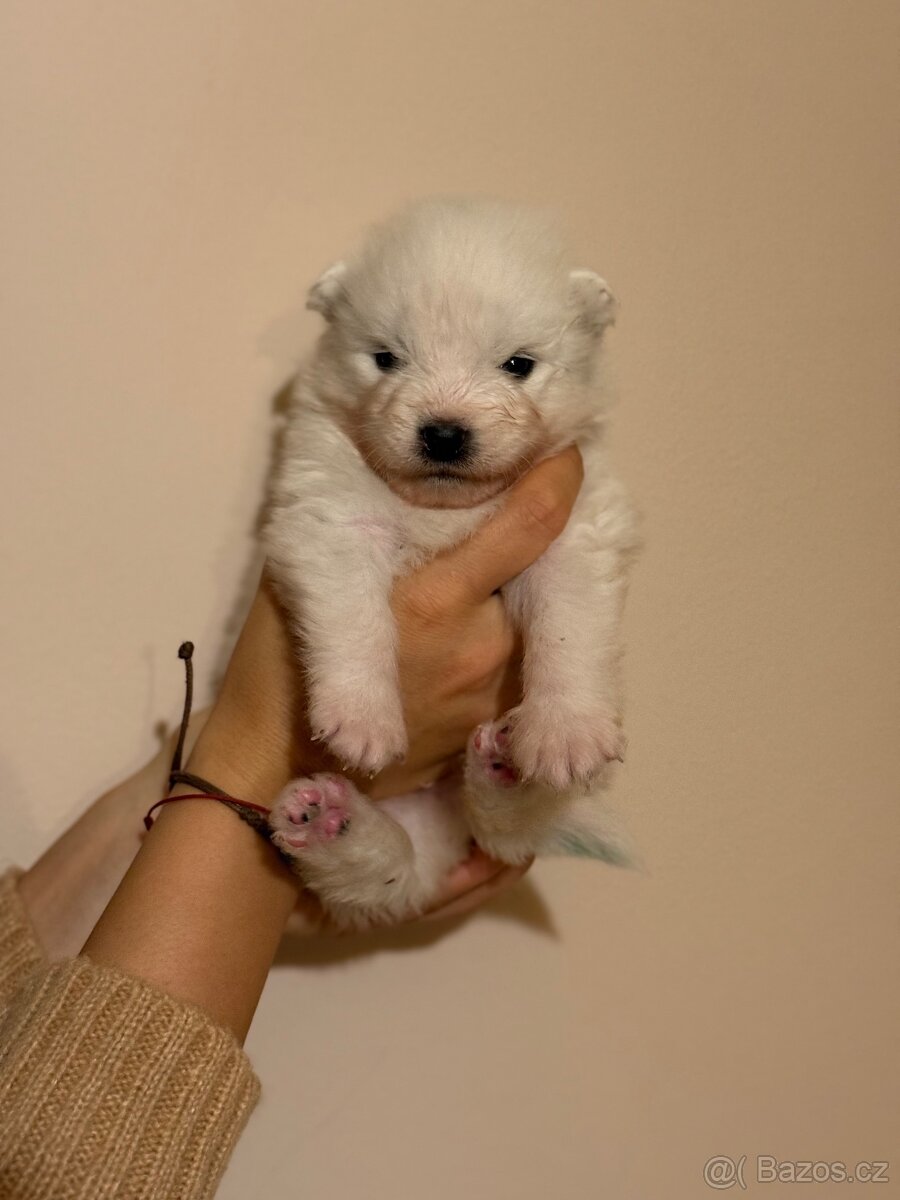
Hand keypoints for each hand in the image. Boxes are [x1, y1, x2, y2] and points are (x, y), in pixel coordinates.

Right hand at [187, 446, 583, 922]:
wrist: (273, 771)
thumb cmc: (279, 663)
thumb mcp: (318, 575)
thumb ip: (384, 531)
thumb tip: (429, 476)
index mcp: (435, 597)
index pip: (530, 523)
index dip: (559, 480)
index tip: (565, 453)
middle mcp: (482, 645)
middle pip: (536, 574)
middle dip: (517, 555)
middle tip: (483, 536)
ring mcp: (490, 694)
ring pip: (524, 624)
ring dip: (505, 606)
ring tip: (454, 604)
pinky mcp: (486, 731)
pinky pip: (509, 671)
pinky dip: (493, 651)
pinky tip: (447, 653)